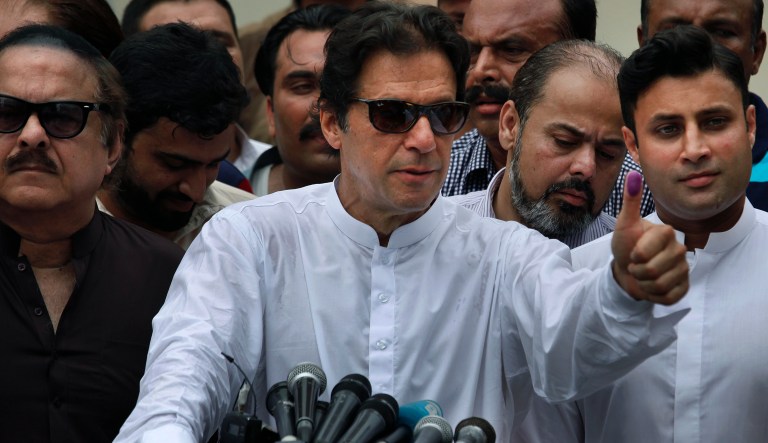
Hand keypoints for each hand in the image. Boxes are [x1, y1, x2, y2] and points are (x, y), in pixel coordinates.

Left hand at [611, 171, 687, 303]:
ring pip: (660, 285)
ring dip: (644, 283)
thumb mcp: (624, 223)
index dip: (635, 255)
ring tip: (642, 274)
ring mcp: (684, 270)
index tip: (633, 251)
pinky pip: (668, 297)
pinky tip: (651, 286)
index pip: (647, 251)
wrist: (626, 269)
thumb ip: (630, 200)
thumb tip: (633, 173)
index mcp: (668, 232)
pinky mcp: (684, 287)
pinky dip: (653, 296)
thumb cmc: (626, 244)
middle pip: (653, 270)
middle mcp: (680, 249)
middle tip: (636, 264)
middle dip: (637, 271)